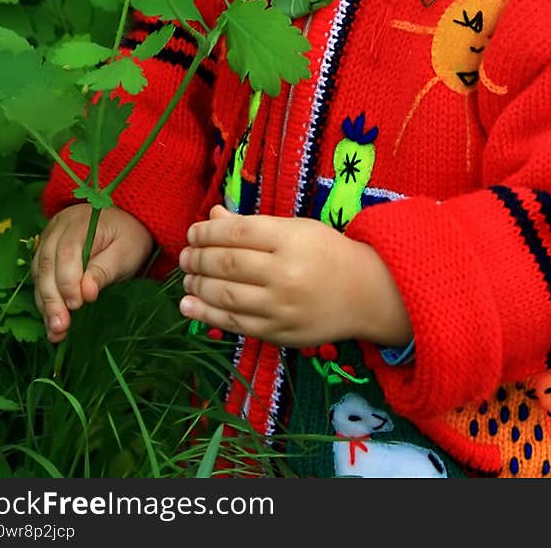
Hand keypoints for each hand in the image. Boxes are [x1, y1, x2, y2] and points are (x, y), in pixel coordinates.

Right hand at [32, 203, 153, 343]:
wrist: (125, 224)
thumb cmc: (128, 238)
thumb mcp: (125, 252)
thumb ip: (104, 270)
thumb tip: (86, 293)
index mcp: (82, 222)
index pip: (67, 252)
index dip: (68, 280)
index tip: (76, 304)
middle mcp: (59, 228)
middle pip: (47, 264)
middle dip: (52, 299)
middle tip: (60, 326)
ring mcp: (49, 239)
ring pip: (39, 274)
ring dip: (45, 304)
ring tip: (56, 331)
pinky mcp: (45, 254)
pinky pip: (39, 279)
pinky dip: (45, 302)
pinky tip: (52, 323)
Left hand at [178, 206, 411, 347]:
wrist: (365, 293)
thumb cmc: (327, 252)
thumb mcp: (295, 228)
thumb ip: (252, 224)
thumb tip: (212, 216)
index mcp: (290, 239)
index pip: (237, 232)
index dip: (208, 232)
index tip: (193, 232)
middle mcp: (285, 273)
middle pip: (227, 264)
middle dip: (198, 258)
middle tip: (185, 255)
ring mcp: (281, 307)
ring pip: (226, 296)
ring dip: (198, 285)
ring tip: (187, 277)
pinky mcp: (278, 333)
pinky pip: (235, 324)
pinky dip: (206, 315)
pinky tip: (189, 305)